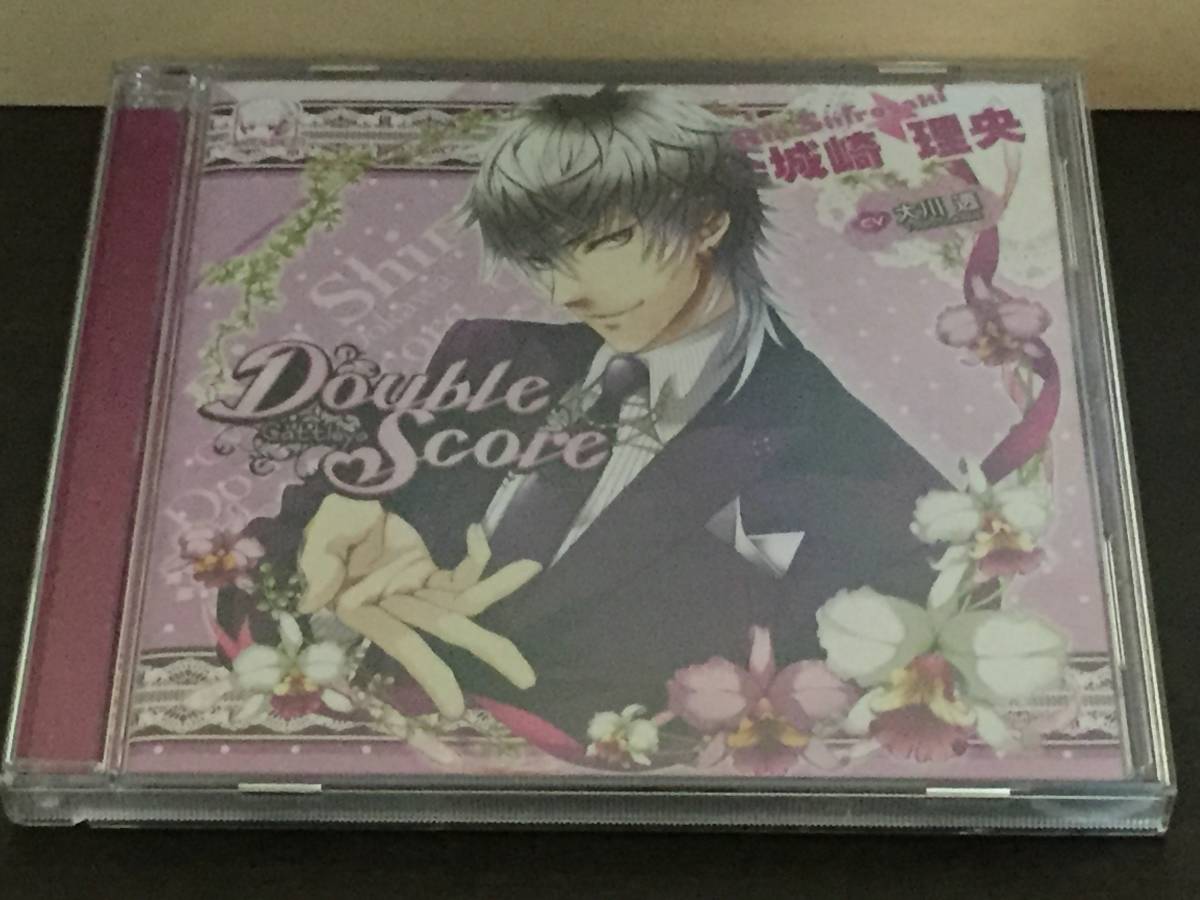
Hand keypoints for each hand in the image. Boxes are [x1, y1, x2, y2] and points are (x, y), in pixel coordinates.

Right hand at [296, 495, 541, 717]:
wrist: (332, 506)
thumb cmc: (320, 529)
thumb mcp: (315, 546)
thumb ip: (317, 568)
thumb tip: (314, 597)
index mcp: (366, 612)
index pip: (404, 645)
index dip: (430, 672)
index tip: (455, 708)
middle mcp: (397, 608)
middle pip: (448, 628)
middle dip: (487, 649)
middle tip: (527, 679)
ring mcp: (415, 590)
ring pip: (463, 601)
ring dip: (498, 589)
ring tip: (529, 569)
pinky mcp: (426, 570)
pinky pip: (459, 574)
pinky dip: (475, 557)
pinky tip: (478, 533)